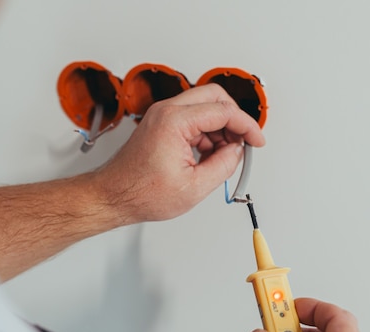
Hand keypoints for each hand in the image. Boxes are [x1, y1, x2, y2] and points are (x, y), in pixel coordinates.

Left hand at [96, 83, 265, 223]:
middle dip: (234, 119)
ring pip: (204, 107)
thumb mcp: (194, 186)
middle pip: (215, 97)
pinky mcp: (161, 124)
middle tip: (244, 141)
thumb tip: (237, 152)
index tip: (256, 140)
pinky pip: (193, 118)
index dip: (247, 126)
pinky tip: (209, 155)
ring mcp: (162, 115)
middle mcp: (167, 111)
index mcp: (175, 121)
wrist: (113, 196)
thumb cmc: (141, 192)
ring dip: (220, 128)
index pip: (223, 111)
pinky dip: (207, 133)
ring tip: (223, 156)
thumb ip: (223, 165)